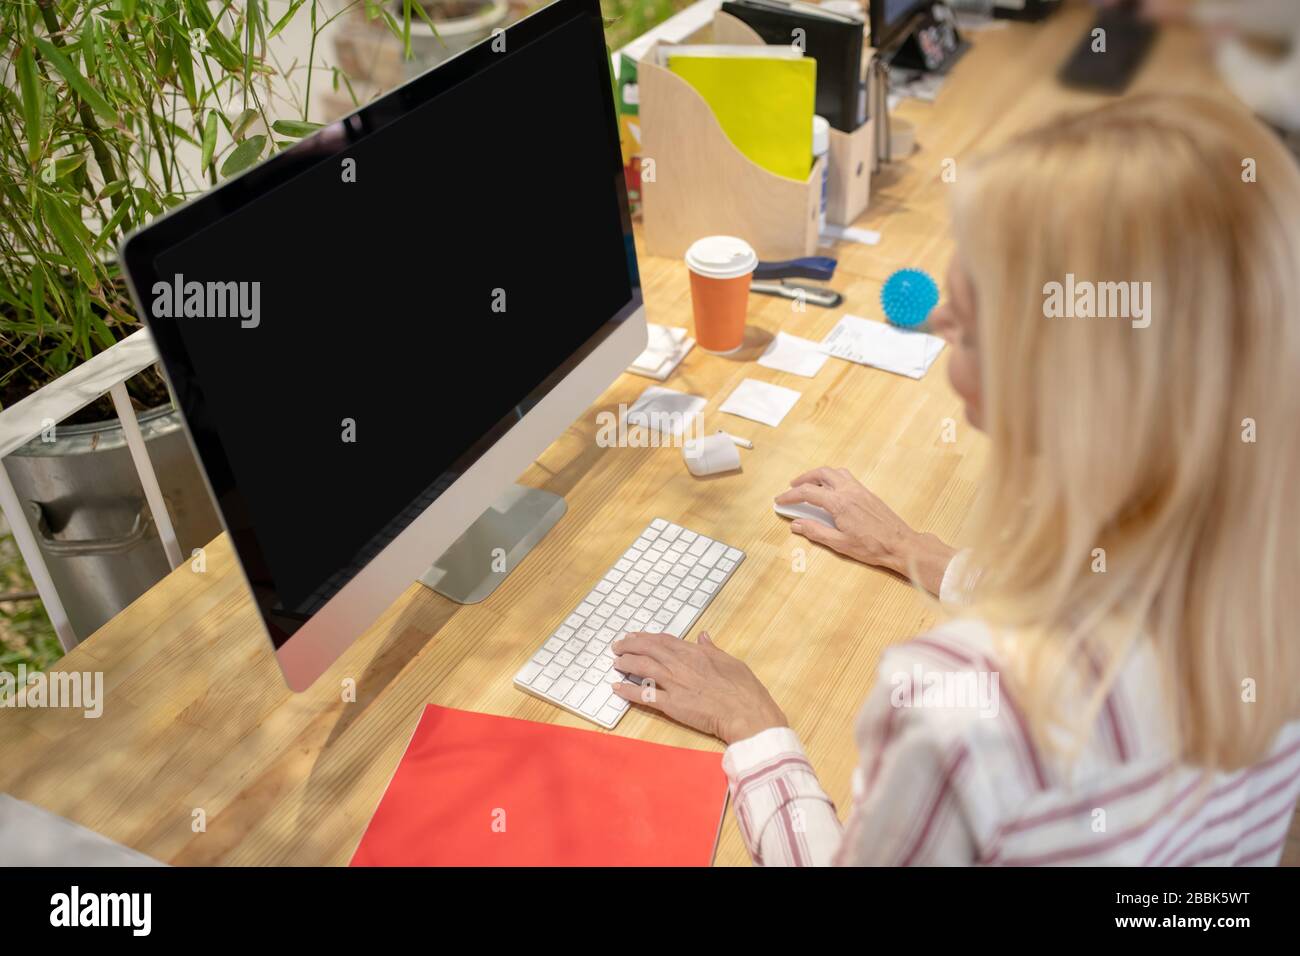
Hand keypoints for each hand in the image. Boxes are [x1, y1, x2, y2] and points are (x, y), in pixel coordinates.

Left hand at [610, 631, 787, 744]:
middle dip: (629, 646)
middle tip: (617, 646)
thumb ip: (712, 648)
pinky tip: (616, 688)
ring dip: (625, 663)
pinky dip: (628, 691)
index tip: (635, 636)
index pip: (663, 640)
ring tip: (615, 662)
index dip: (646, 637)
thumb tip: (703, 636)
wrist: (745, 712)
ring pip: (642, 668)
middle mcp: (680, 664)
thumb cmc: (743, 688)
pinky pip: (644, 696)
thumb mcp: (730, 661)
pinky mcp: (670, 704)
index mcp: (694, 652)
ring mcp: (674, 684)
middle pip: (647, 650)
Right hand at [775, 466, 955, 596]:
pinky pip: (847, 478)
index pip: (808, 493)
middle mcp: (849, 491)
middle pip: (821, 473)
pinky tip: (831, 490)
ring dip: (819, 475)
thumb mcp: (839, 544)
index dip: (790, 495)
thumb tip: (796, 525)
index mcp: (839, 503)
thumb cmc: (873, 547)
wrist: (900, 544)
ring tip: (810, 485)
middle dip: (804, 478)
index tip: (780, 500)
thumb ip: (815, 532)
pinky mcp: (868, 493)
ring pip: (835, 472)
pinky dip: (833, 478)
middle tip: (792, 487)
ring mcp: (860, 490)